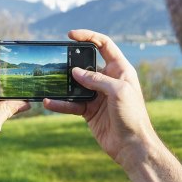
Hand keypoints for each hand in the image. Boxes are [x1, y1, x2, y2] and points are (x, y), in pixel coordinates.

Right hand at [44, 30, 157, 171]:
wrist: (132, 146)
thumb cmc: (132, 115)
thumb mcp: (118, 91)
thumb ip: (96, 79)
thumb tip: (75, 72)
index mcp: (120, 70)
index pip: (104, 45)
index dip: (89, 37)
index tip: (71, 35)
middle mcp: (108, 80)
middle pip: (86, 64)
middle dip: (71, 62)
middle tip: (57, 61)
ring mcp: (98, 95)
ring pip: (76, 85)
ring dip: (63, 84)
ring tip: (49, 82)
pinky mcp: (89, 110)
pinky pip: (72, 103)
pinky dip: (61, 103)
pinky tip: (50, 102)